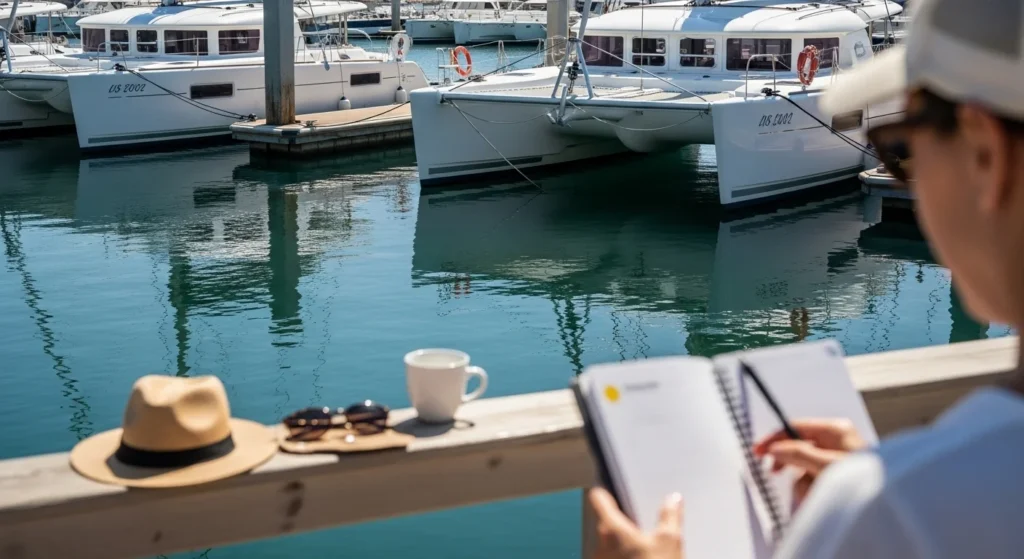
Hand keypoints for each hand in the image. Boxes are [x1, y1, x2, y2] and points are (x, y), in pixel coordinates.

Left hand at [589, 487, 683, 558]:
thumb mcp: (671, 541)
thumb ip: (670, 516)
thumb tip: (673, 500)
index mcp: (614, 529)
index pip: (599, 499)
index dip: (603, 492)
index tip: (605, 488)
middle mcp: (601, 545)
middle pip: (604, 523)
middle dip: (618, 522)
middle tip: (635, 523)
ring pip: (606, 545)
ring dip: (618, 544)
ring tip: (639, 548)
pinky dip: (619, 558)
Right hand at [753, 419, 867, 505]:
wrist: (886, 503)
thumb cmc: (865, 480)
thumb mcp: (826, 465)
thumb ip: (798, 454)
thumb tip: (776, 449)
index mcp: (835, 430)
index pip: (796, 427)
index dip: (775, 438)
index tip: (758, 450)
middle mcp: (836, 442)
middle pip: (798, 448)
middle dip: (791, 465)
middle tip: (775, 472)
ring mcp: (837, 460)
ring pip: (805, 468)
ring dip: (803, 484)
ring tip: (813, 495)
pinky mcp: (838, 478)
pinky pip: (815, 481)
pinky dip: (813, 491)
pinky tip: (819, 499)